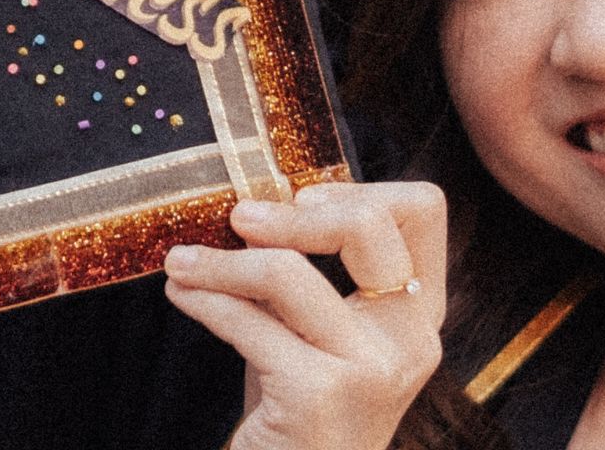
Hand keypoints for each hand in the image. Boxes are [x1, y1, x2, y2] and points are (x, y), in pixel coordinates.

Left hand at [163, 181, 447, 449]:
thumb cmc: (297, 416)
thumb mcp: (314, 335)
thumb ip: (307, 276)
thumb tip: (254, 205)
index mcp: (420, 317)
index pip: (423, 211)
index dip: (360, 189)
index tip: (301, 200)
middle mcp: (411, 341)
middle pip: (369, 225)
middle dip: (291, 214)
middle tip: (238, 219)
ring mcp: (372, 370)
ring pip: (289, 272)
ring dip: (221, 262)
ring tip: (180, 262)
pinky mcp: (321, 396)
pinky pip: (246, 322)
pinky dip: (204, 300)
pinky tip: (181, 295)